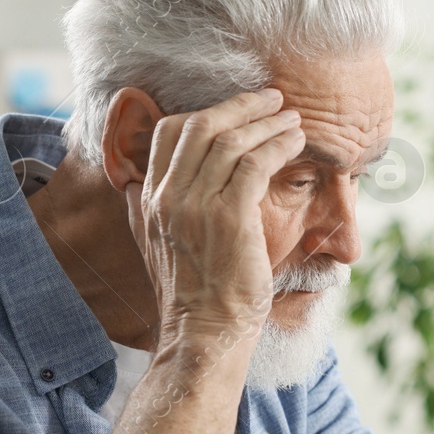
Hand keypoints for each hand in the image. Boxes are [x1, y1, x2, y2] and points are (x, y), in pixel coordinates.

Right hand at [128, 88, 304, 344]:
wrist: (204, 334)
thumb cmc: (193, 295)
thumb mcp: (155, 246)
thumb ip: (148, 211)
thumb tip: (138, 186)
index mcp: (150, 199)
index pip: (167, 132)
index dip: (206, 112)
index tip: (238, 108)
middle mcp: (168, 196)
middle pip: (200, 125)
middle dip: (241, 105)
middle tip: (274, 99)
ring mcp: (196, 206)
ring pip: (231, 140)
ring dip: (267, 123)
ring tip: (293, 120)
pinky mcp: (229, 218)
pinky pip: (254, 163)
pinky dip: (277, 145)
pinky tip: (295, 143)